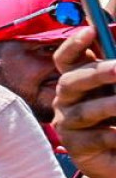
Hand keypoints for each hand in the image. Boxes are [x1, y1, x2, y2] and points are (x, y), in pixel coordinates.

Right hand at [53, 26, 115, 177]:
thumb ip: (115, 73)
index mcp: (79, 80)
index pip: (66, 59)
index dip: (73, 45)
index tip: (89, 31)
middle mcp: (67, 99)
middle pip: (71, 81)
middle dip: (96, 73)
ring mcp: (68, 123)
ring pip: (83, 111)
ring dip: (109, 106)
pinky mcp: (75, 147)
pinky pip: (95, 138)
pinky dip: (115, 134)